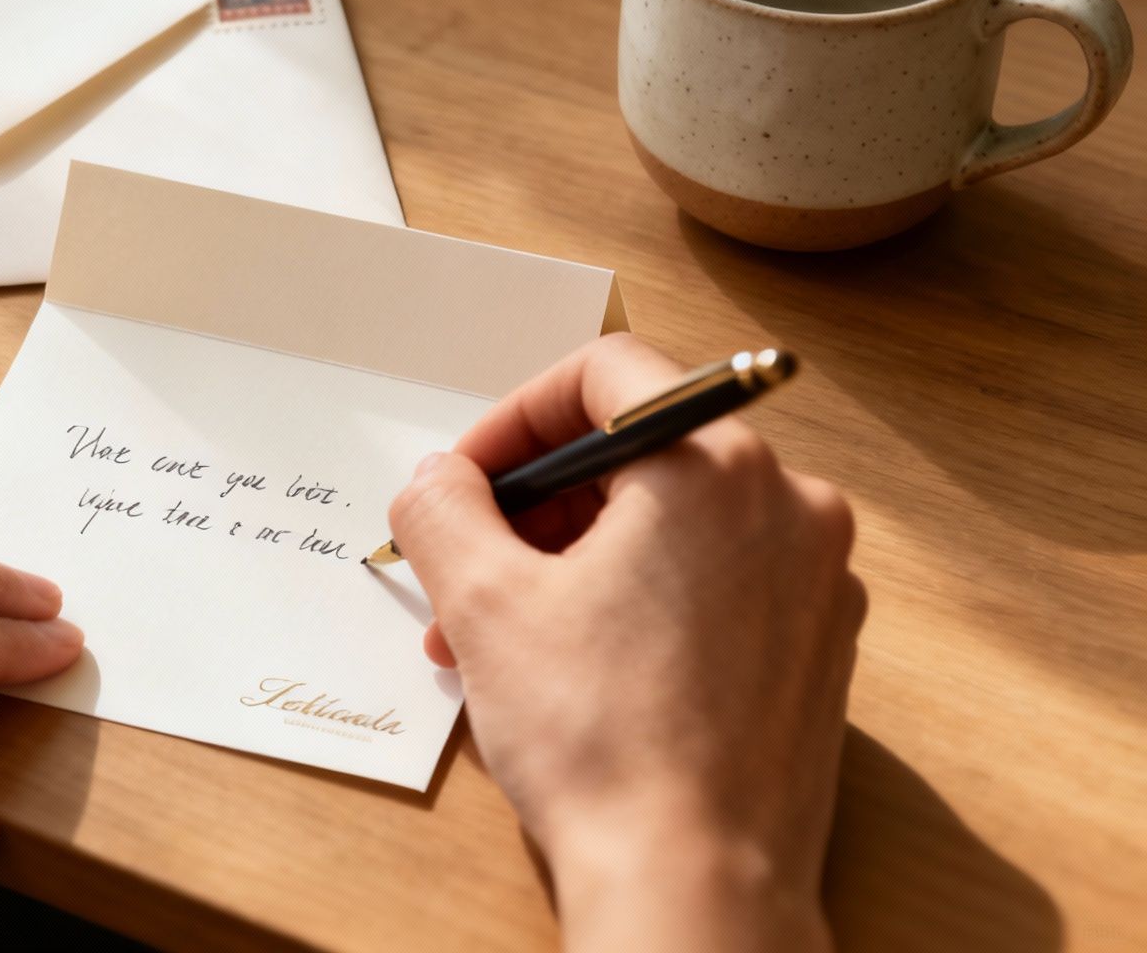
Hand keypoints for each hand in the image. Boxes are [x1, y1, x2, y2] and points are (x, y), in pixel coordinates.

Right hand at [388, 335, 864, 952]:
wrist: (694, 882)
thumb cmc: (606, 744)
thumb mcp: (482, 604)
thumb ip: (443, 509)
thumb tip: (440, 481)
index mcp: (715, 466)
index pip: (604, 374)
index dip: (513, 417)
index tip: (467, 479)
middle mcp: (788, 506)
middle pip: (636, 455)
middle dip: (532, 510)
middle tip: (465, 571)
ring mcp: (815, 580)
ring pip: (670, 526)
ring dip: (572, 563)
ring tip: (497, 641)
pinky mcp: (817, 647)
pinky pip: (712, 584)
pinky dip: (637, 603)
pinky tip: (574, 669)